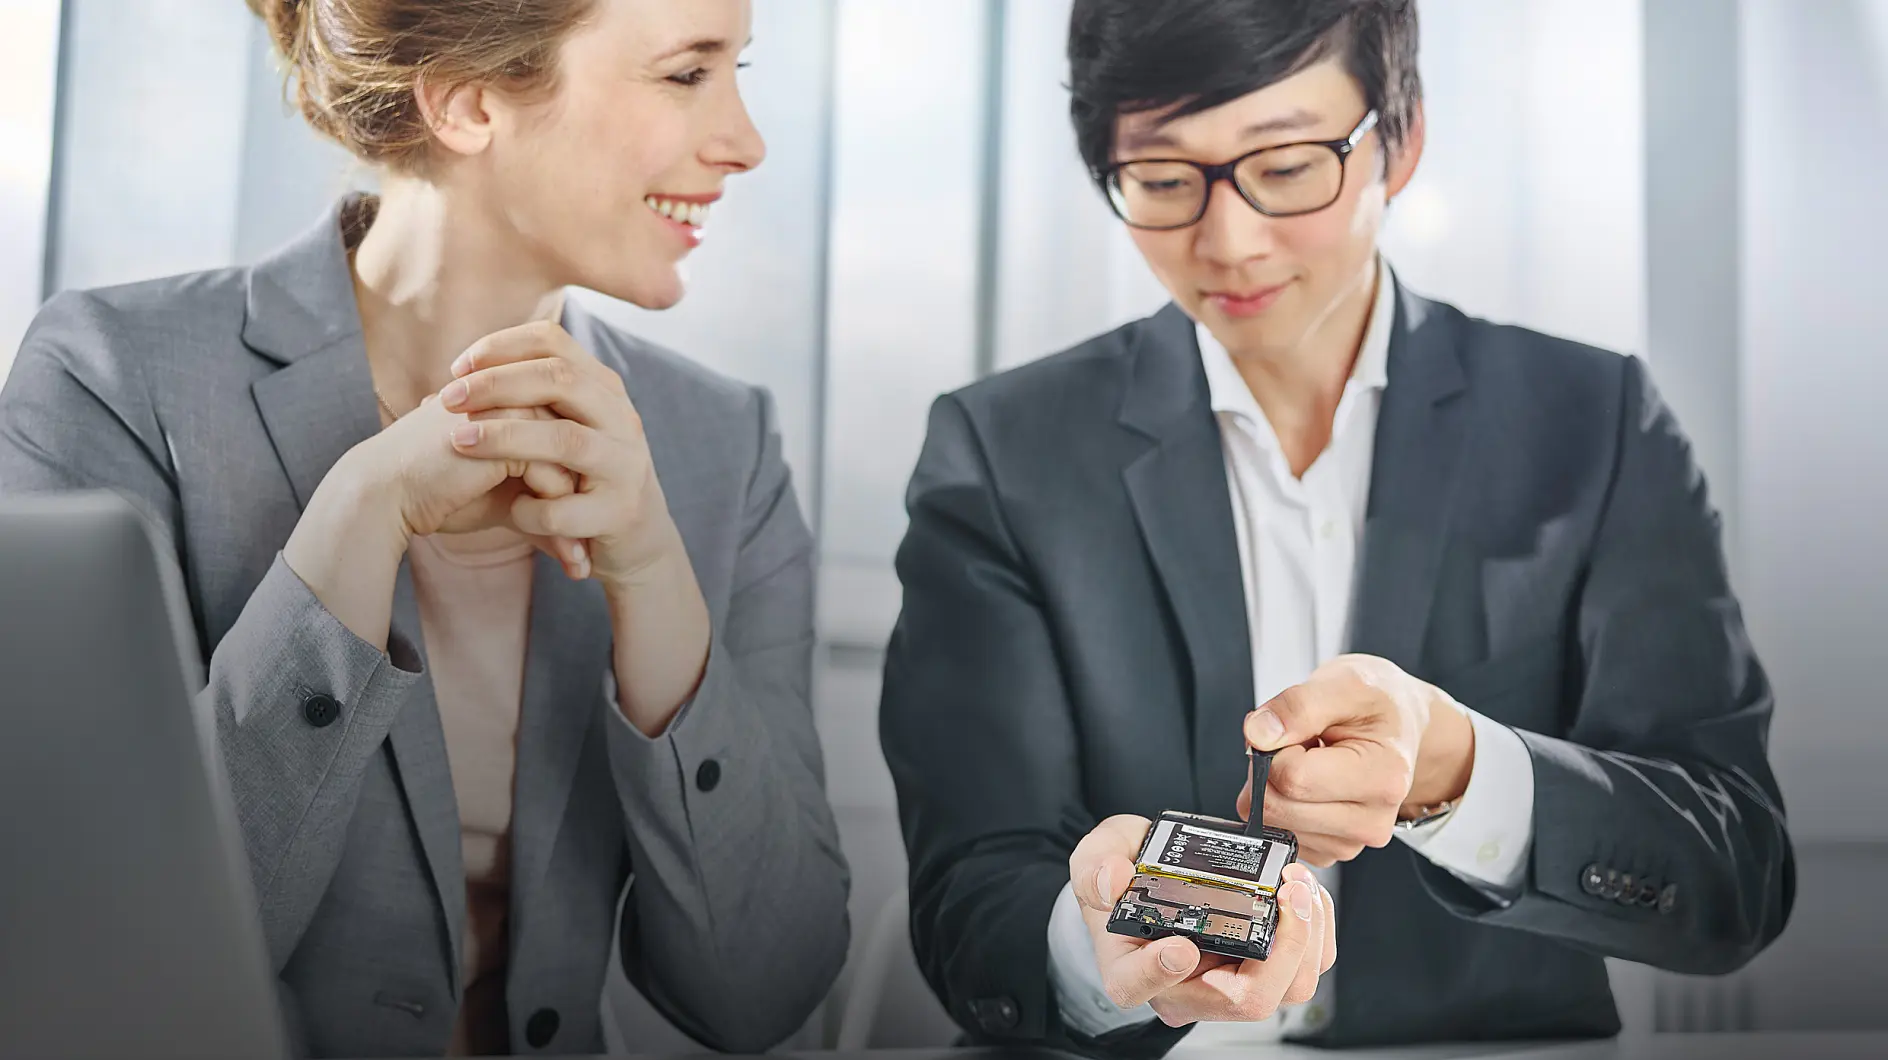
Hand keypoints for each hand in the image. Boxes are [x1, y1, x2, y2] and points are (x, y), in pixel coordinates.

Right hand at [284, 392, 582, 649]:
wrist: (386, 494)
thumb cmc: (439, 496)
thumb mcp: (502, 503)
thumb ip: (541, 506)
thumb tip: (579, 545)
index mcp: (520, 403)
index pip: (571, 444)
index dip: (581, 493)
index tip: (589, 539)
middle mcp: (520, 397)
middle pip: (578, 454)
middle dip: (587, 509)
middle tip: (591, 558)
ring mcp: (514, 410)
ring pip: (572, 468)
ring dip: (577, 523)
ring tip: (581, 569)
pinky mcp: (506, 434)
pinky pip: (554, 479)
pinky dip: (562, 524)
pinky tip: (566, 560)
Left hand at [439, 321, 684, 589]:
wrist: (638, 538)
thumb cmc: (584, 475)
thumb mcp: (570, 424)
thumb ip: (534, 397)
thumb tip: (460, 372)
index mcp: (604, 389)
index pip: (553, 342)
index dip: (502, 347)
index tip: (458, 368)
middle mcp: (622, 419)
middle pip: (560, 380)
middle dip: (497, 385)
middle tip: (448, 399)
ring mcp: (625, 465)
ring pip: (565, 439)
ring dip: (507, 437)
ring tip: (459, 442)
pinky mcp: (620, 512)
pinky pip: (565, 509)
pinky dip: (529, 508)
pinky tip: (510, 511)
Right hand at [1069, 815, 1334, 1026]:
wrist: (1151, 874)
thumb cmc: (1123, 876)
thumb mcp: (1094, 858)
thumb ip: (1094, 867)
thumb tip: (1112, 879)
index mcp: (1131, 970)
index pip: (1142, 988)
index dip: (1162, 973)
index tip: (1180, 946)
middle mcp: (1187, 989)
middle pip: (1244, 1000)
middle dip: (1281, 950)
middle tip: (1287, 893)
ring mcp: (1229, 981)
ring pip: (1287, 989)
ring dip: (1308, 938)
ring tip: (1300, 884)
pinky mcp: (1261, 966)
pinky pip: (1305, 966)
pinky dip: (1317, 929)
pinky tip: (1307, 893)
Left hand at [1236, 655, 1474, 866]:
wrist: (1401, 728)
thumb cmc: (1377, 706)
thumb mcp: (1346, 682)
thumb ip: (1298, 706)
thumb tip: (1258, 735)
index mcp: (1383, 778)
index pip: (1292, 777)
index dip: (1276, 746)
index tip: (1296, 729)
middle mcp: (1372, 821)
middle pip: (1276, 807)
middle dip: (1269, 769)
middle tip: (1299, 744)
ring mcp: (1351, 843)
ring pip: (1272, 824)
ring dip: (1275, 788)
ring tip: (1309, 761)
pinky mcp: (1330, 852)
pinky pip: (1277, 836)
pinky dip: (1281, 806)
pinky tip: (1308, 785)